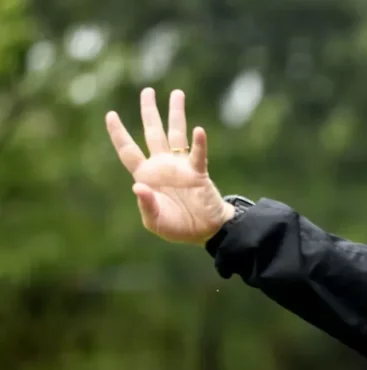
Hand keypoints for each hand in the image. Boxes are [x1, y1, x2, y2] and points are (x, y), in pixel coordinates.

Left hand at [105, 88, 234, 243]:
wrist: (206, 230)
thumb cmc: (178, 226)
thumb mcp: (156, 222)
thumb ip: (146, 206)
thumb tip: (138, 186)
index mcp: (146, 176)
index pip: (128, 150)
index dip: (119, 133)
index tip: (110, 114)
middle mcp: (162, 165)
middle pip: (153, 133)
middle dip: (149, 111)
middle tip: (148, 91)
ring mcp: (181, 167)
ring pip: (176, 134)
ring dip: (176, 114)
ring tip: (177, 94)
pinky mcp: (198, 173)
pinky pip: (197, 155)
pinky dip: (199, 144)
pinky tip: (199, 131)